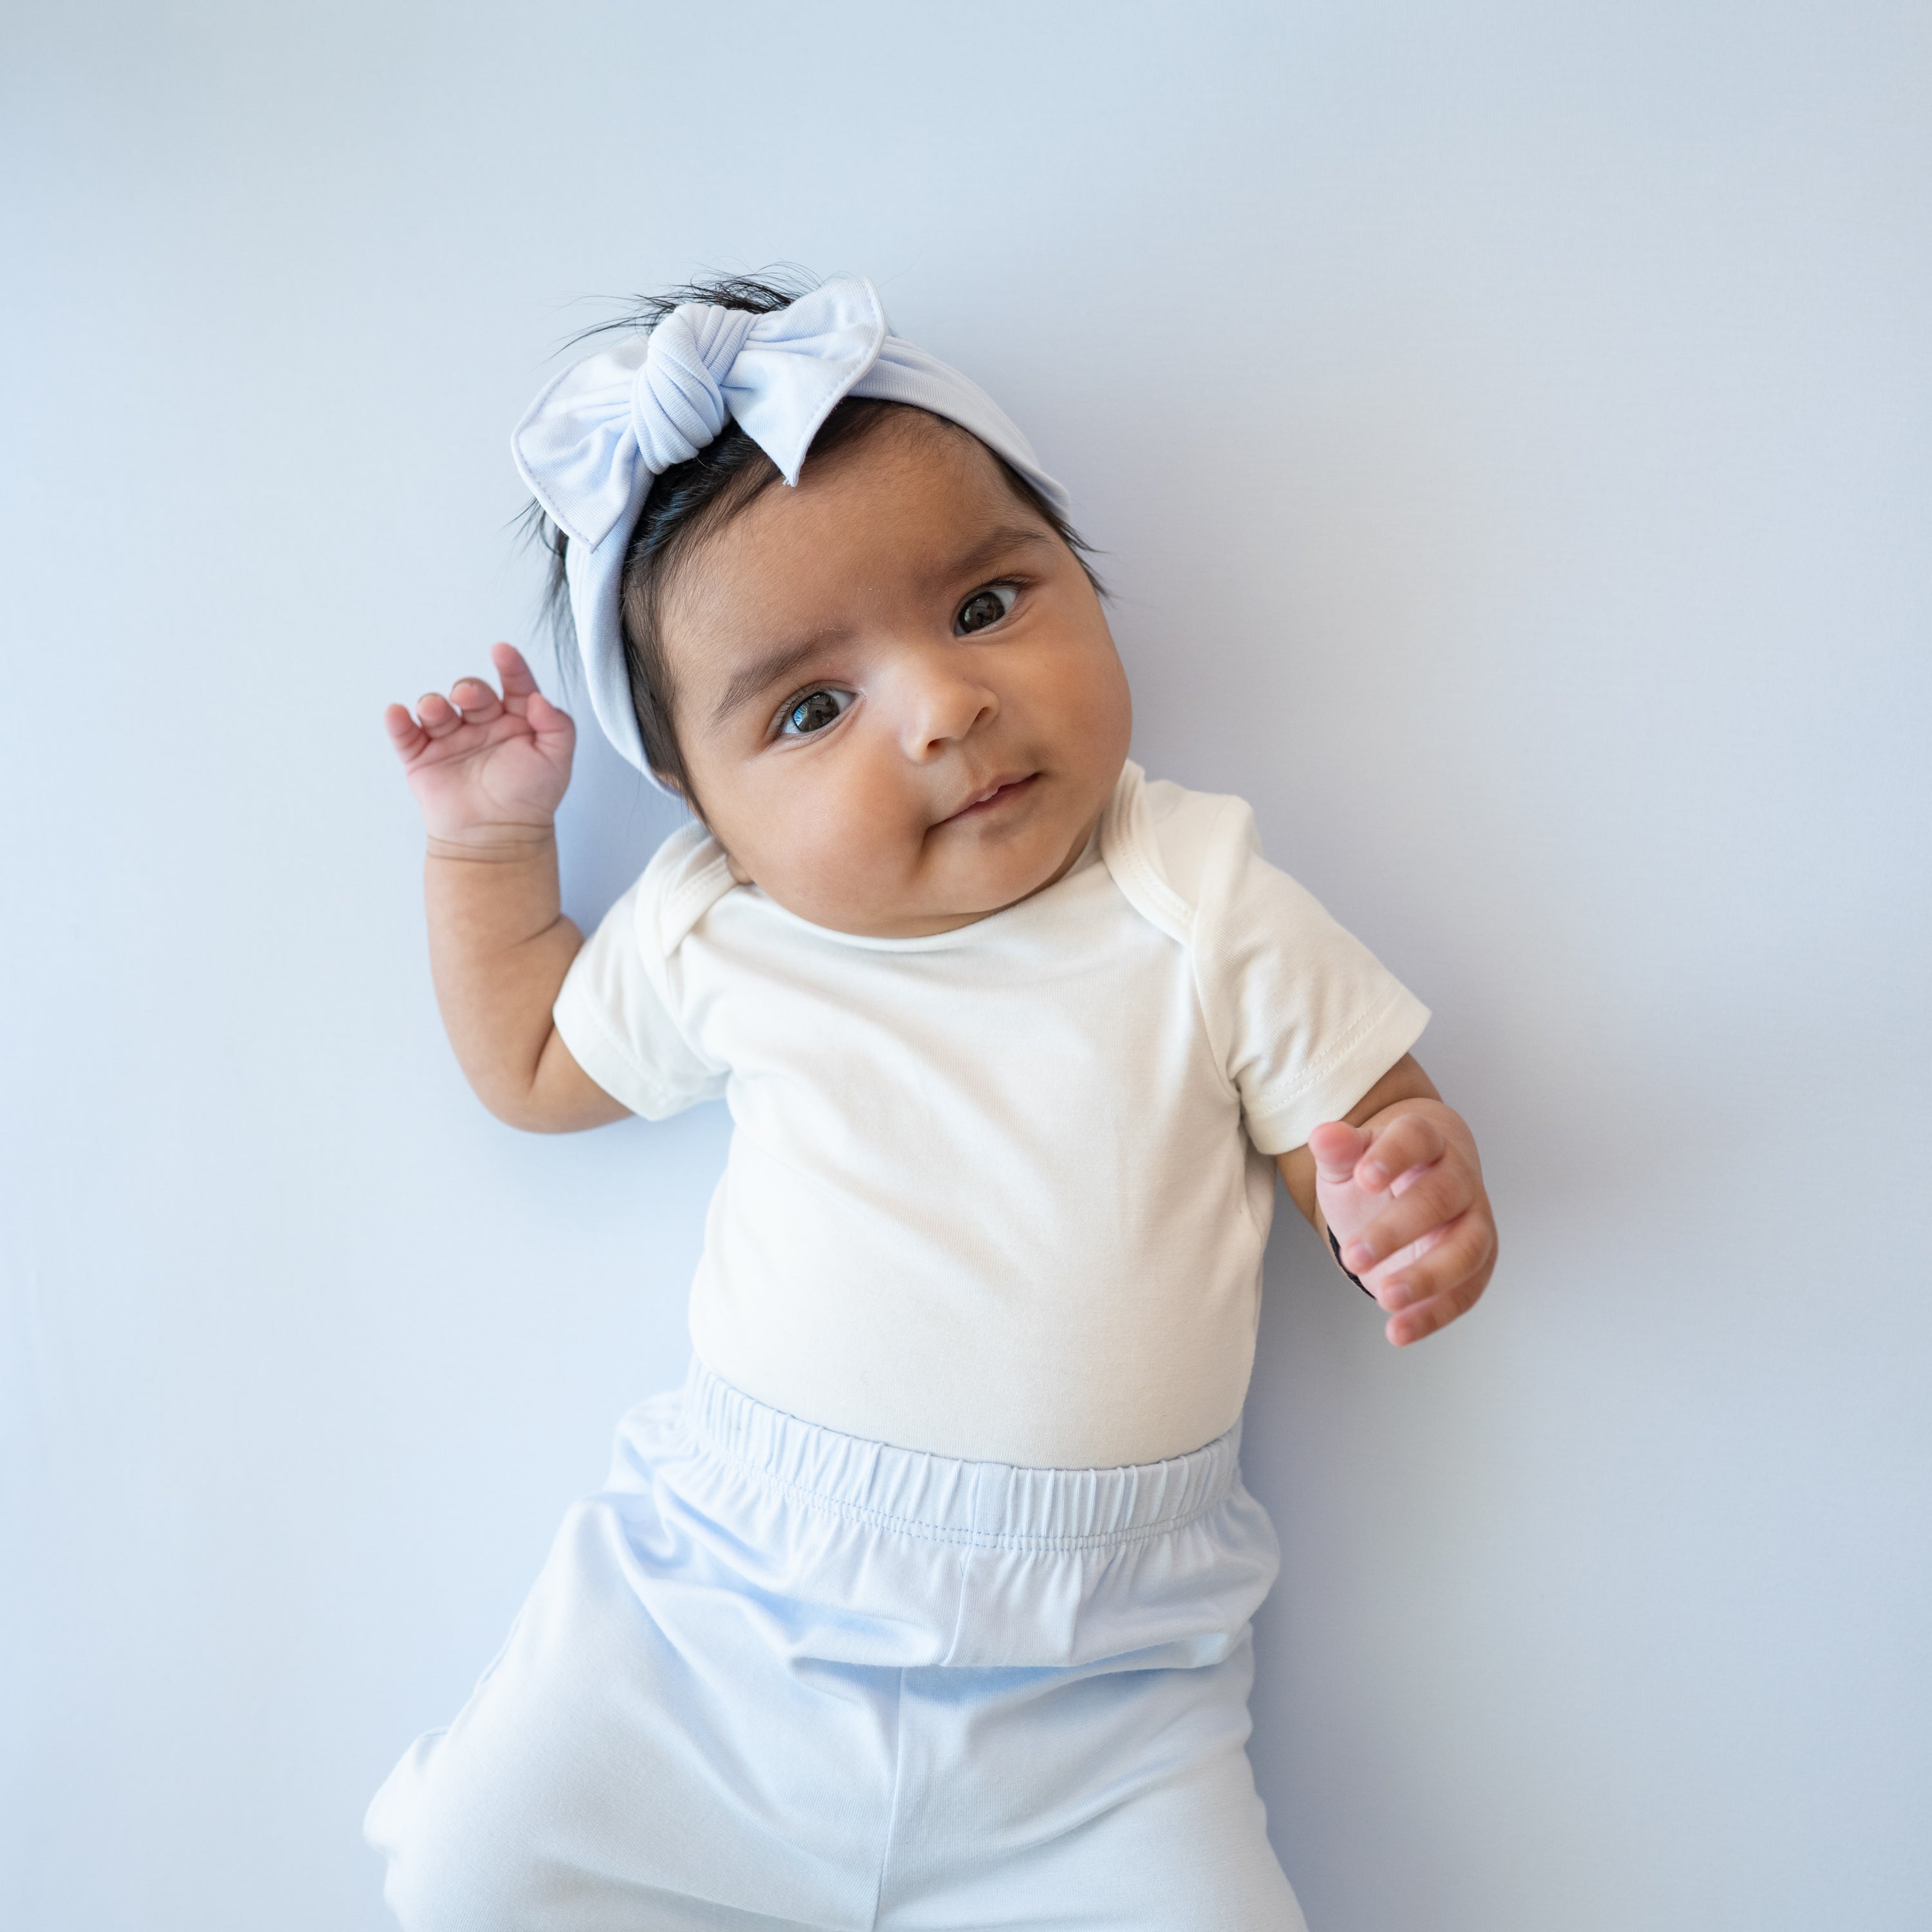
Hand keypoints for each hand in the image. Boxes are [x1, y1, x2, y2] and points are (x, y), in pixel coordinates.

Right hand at [384, 644, 574, 847]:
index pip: (514, 684)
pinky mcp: (423, 758)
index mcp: (516, 721)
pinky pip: (406, 735)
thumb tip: (540, 698)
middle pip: (472, 692)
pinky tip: (398, 714)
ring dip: (433, 703)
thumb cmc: (529, 800)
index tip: (502, 652)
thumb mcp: (557, 761)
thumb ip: (558, 726)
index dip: (510, 666)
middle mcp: (482, 725)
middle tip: (469, 698)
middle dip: (469, 689)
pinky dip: (398, 723)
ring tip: (436, 710)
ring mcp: (451, 740)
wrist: (498, 839)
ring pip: (436, 709)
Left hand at [1307, 1103, 1495, 1346]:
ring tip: (1384, 1297)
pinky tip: (1398, 1331)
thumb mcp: (1348, 1160)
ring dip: (1427, 1277)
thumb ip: (1338, 1151)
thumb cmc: (1374, 1170)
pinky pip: (1466, 1291)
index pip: (1417, 1138)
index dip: (1394, 1156)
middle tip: (1353, 1256)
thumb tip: (1321, 1136)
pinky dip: (1434, 1314)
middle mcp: (1457, 1178)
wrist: (1412, 1183)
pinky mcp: (1479, 1261)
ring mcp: (1474, 1220)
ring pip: (1467, 1248)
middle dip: (1397, 1229)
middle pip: (1440, 1198)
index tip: (1364, 1177)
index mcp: (1424, 1141)